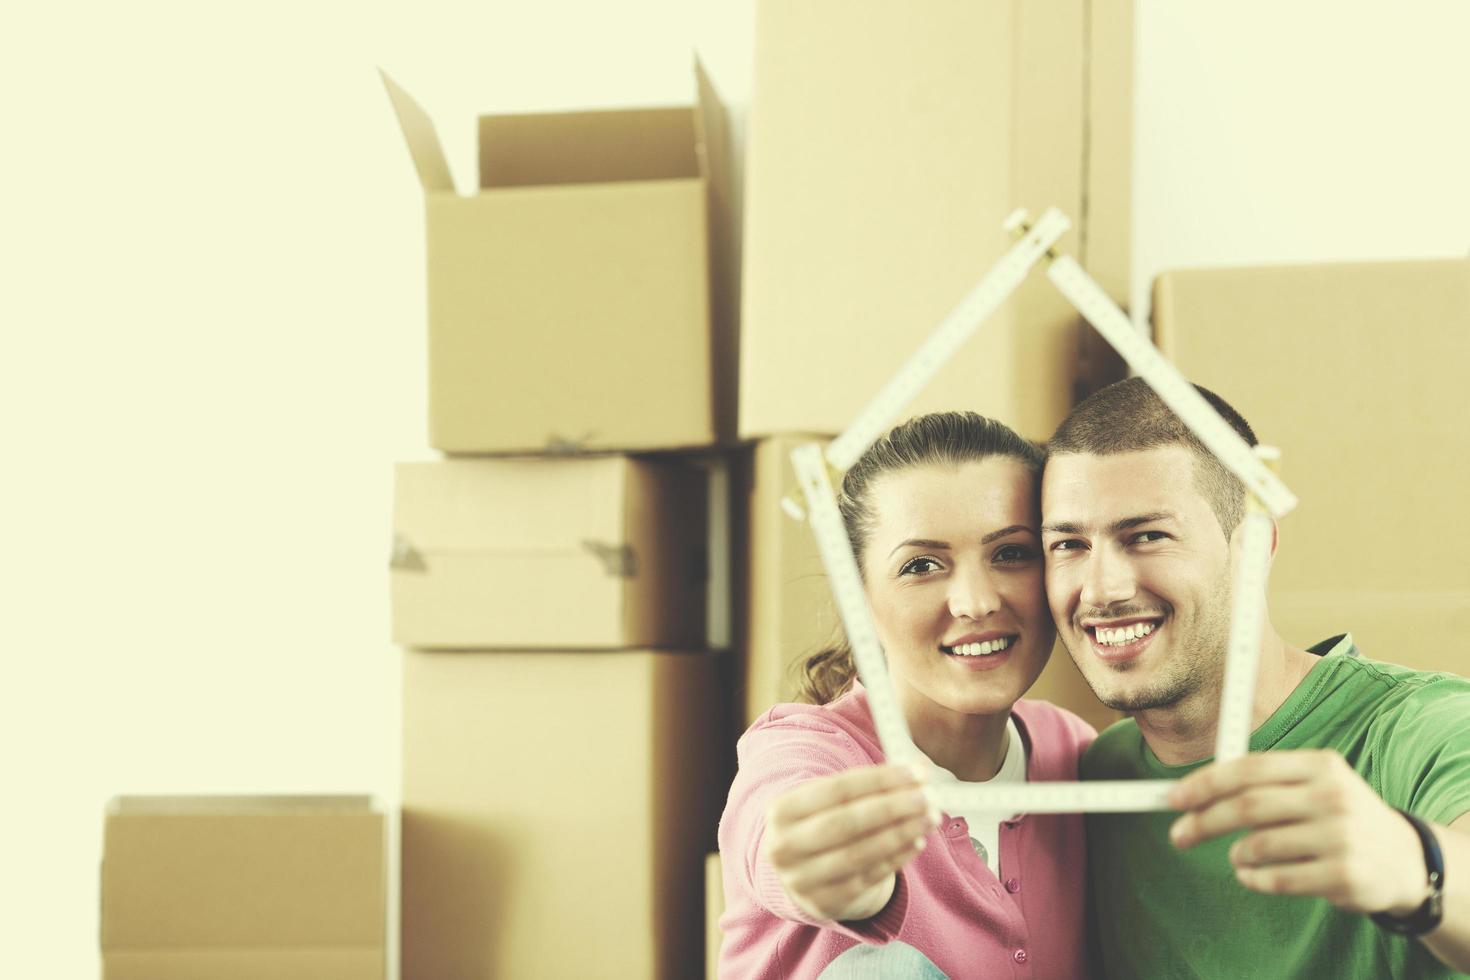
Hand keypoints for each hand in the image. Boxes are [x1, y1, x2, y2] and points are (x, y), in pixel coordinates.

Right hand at [762, 763, 939, 921]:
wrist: (803, 874)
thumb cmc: (823, 823)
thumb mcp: (830, 801)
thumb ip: (869, 785)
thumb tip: (918, 770)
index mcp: (781, 811)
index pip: (837, 789)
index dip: (880, 780)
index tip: (917, 773)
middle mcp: (785, 846)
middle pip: (845, 823)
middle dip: (892, 808)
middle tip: (927, 797)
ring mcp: (803, 879)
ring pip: (859, 853)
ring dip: (901, 833)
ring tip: (929, 818)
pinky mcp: (825, 902)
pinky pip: (868, 878)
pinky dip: (897, 858)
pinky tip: (917, 841)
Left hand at [1167, 749, 1428, 915]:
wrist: (1404, 860)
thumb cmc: (1340, 818)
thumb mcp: (1316, 784)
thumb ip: (1265, 782)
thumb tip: (1194, 789)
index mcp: (1320, 765)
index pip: (1248, 769)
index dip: (1204, 783)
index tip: (1173, 798)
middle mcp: (1332, 797)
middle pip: (1247, 806)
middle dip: (1203, 821)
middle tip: (1179, 835)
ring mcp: (1340, 837)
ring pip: (1258, 845)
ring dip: (1236, 854)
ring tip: (1238, 857)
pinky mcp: (1345, 875)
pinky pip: (1277, 879)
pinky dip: (1253, 879)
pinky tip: (1253, 876)